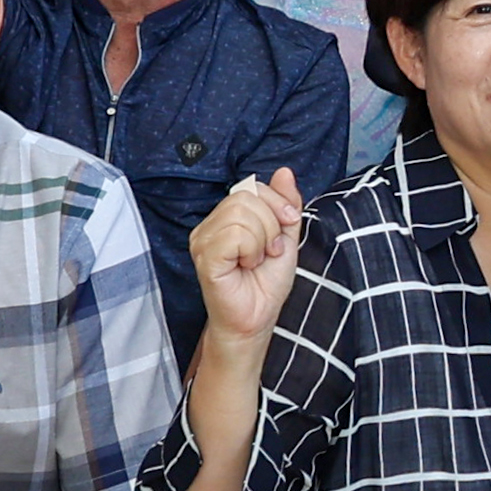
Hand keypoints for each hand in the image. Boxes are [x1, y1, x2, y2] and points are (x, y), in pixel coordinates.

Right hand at [191, 171, 304, 341]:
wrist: (257, 318)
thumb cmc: (265, 283)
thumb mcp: (285, 236)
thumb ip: (285, 204)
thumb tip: (284, 172)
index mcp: (226, 217)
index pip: (252, 186)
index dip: (277, 202)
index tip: (288, 225)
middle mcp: (210, 225)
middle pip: (246, 196)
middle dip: (271, 224)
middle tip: (269, 250)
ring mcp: (202, 239)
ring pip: (241, 213)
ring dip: (262, 239)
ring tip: (256, 260)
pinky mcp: (204, 256)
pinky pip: (234, 234)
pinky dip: (251, 250)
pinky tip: (246, 266)